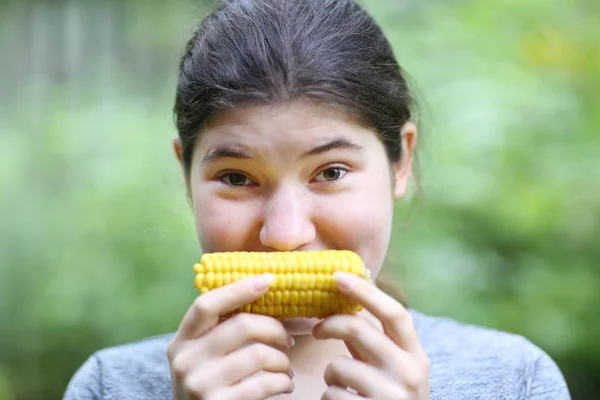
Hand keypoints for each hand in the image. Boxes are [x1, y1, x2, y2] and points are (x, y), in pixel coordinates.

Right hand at [167, 274, 295, 399]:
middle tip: (290, 340)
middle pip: (241, 325)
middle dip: (275, 329)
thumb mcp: (204, 359)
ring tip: (287, 369)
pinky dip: (282, 382)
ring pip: (258, 354)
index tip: (268, 280)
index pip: (206, 305)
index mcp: (181, 342)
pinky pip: (263, 383)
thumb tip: (268, 296)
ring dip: (282, 360)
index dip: (238, 289)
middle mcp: (185, 361)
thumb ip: (222, 333)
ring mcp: (199, 384)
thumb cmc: (212, 389)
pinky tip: (285, 385)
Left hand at [313, 272, 429, 398]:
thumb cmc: (388, 397)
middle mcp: (409, 373)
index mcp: (415, 355)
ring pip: (338, 366)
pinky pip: (331, 396)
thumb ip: (374, 336)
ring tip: (341, 385)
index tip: (337, 276)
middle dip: (330, 324)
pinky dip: (329, 399)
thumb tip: (354, 284)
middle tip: (317, 328)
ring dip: (331, 375)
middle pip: (358, 330)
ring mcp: (391, 397)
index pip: (394, 313)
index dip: (365, 291)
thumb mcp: (391, 367)